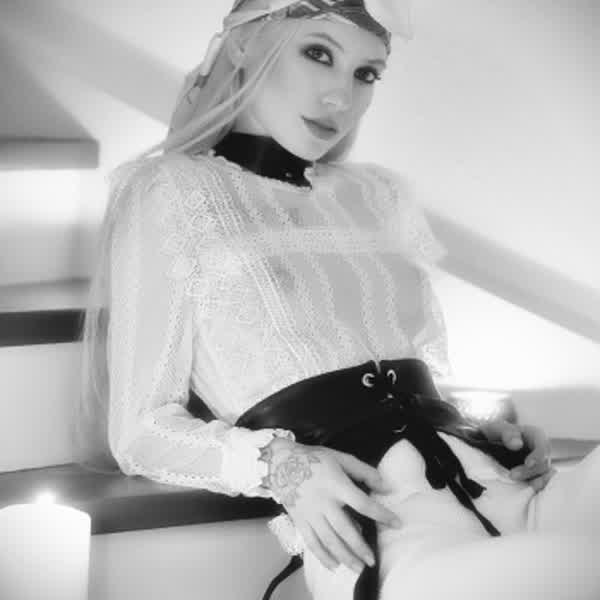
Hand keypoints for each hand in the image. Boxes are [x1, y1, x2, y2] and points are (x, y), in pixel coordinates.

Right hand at [260, 438, 398, 573]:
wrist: (281, 462)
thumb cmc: (314, 458)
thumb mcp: (340, 457)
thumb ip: (363, 471)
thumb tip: (384, 485)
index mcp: (336, 484)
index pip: (363, 503)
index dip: (381, 514)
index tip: (396, 523)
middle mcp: (324, 502)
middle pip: (345, 529)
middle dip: (360, 547)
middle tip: (372, 561)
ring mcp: (310, 513)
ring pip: (329, 540)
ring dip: (344, 556)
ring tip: (358, 568)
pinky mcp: (299, 520)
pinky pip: (312, 542)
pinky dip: (322, 556)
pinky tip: (334, 565)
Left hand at [479, 419, 555, 490]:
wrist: (489, 444)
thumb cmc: (496, 433)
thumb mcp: (497, 429)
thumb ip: (507, 434)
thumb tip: (517, 445)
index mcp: (536, 435)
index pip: (543, 447)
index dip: (538, 456)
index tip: (528, 463)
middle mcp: (541, 450)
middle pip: (544, 464)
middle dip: (530, 471)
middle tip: (512, 475)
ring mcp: (539, 464)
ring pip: (543, 475)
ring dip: (531, 480)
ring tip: (515, 481)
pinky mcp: (534, 475)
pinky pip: (539, 482)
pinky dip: (534, 487)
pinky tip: (528, 490)